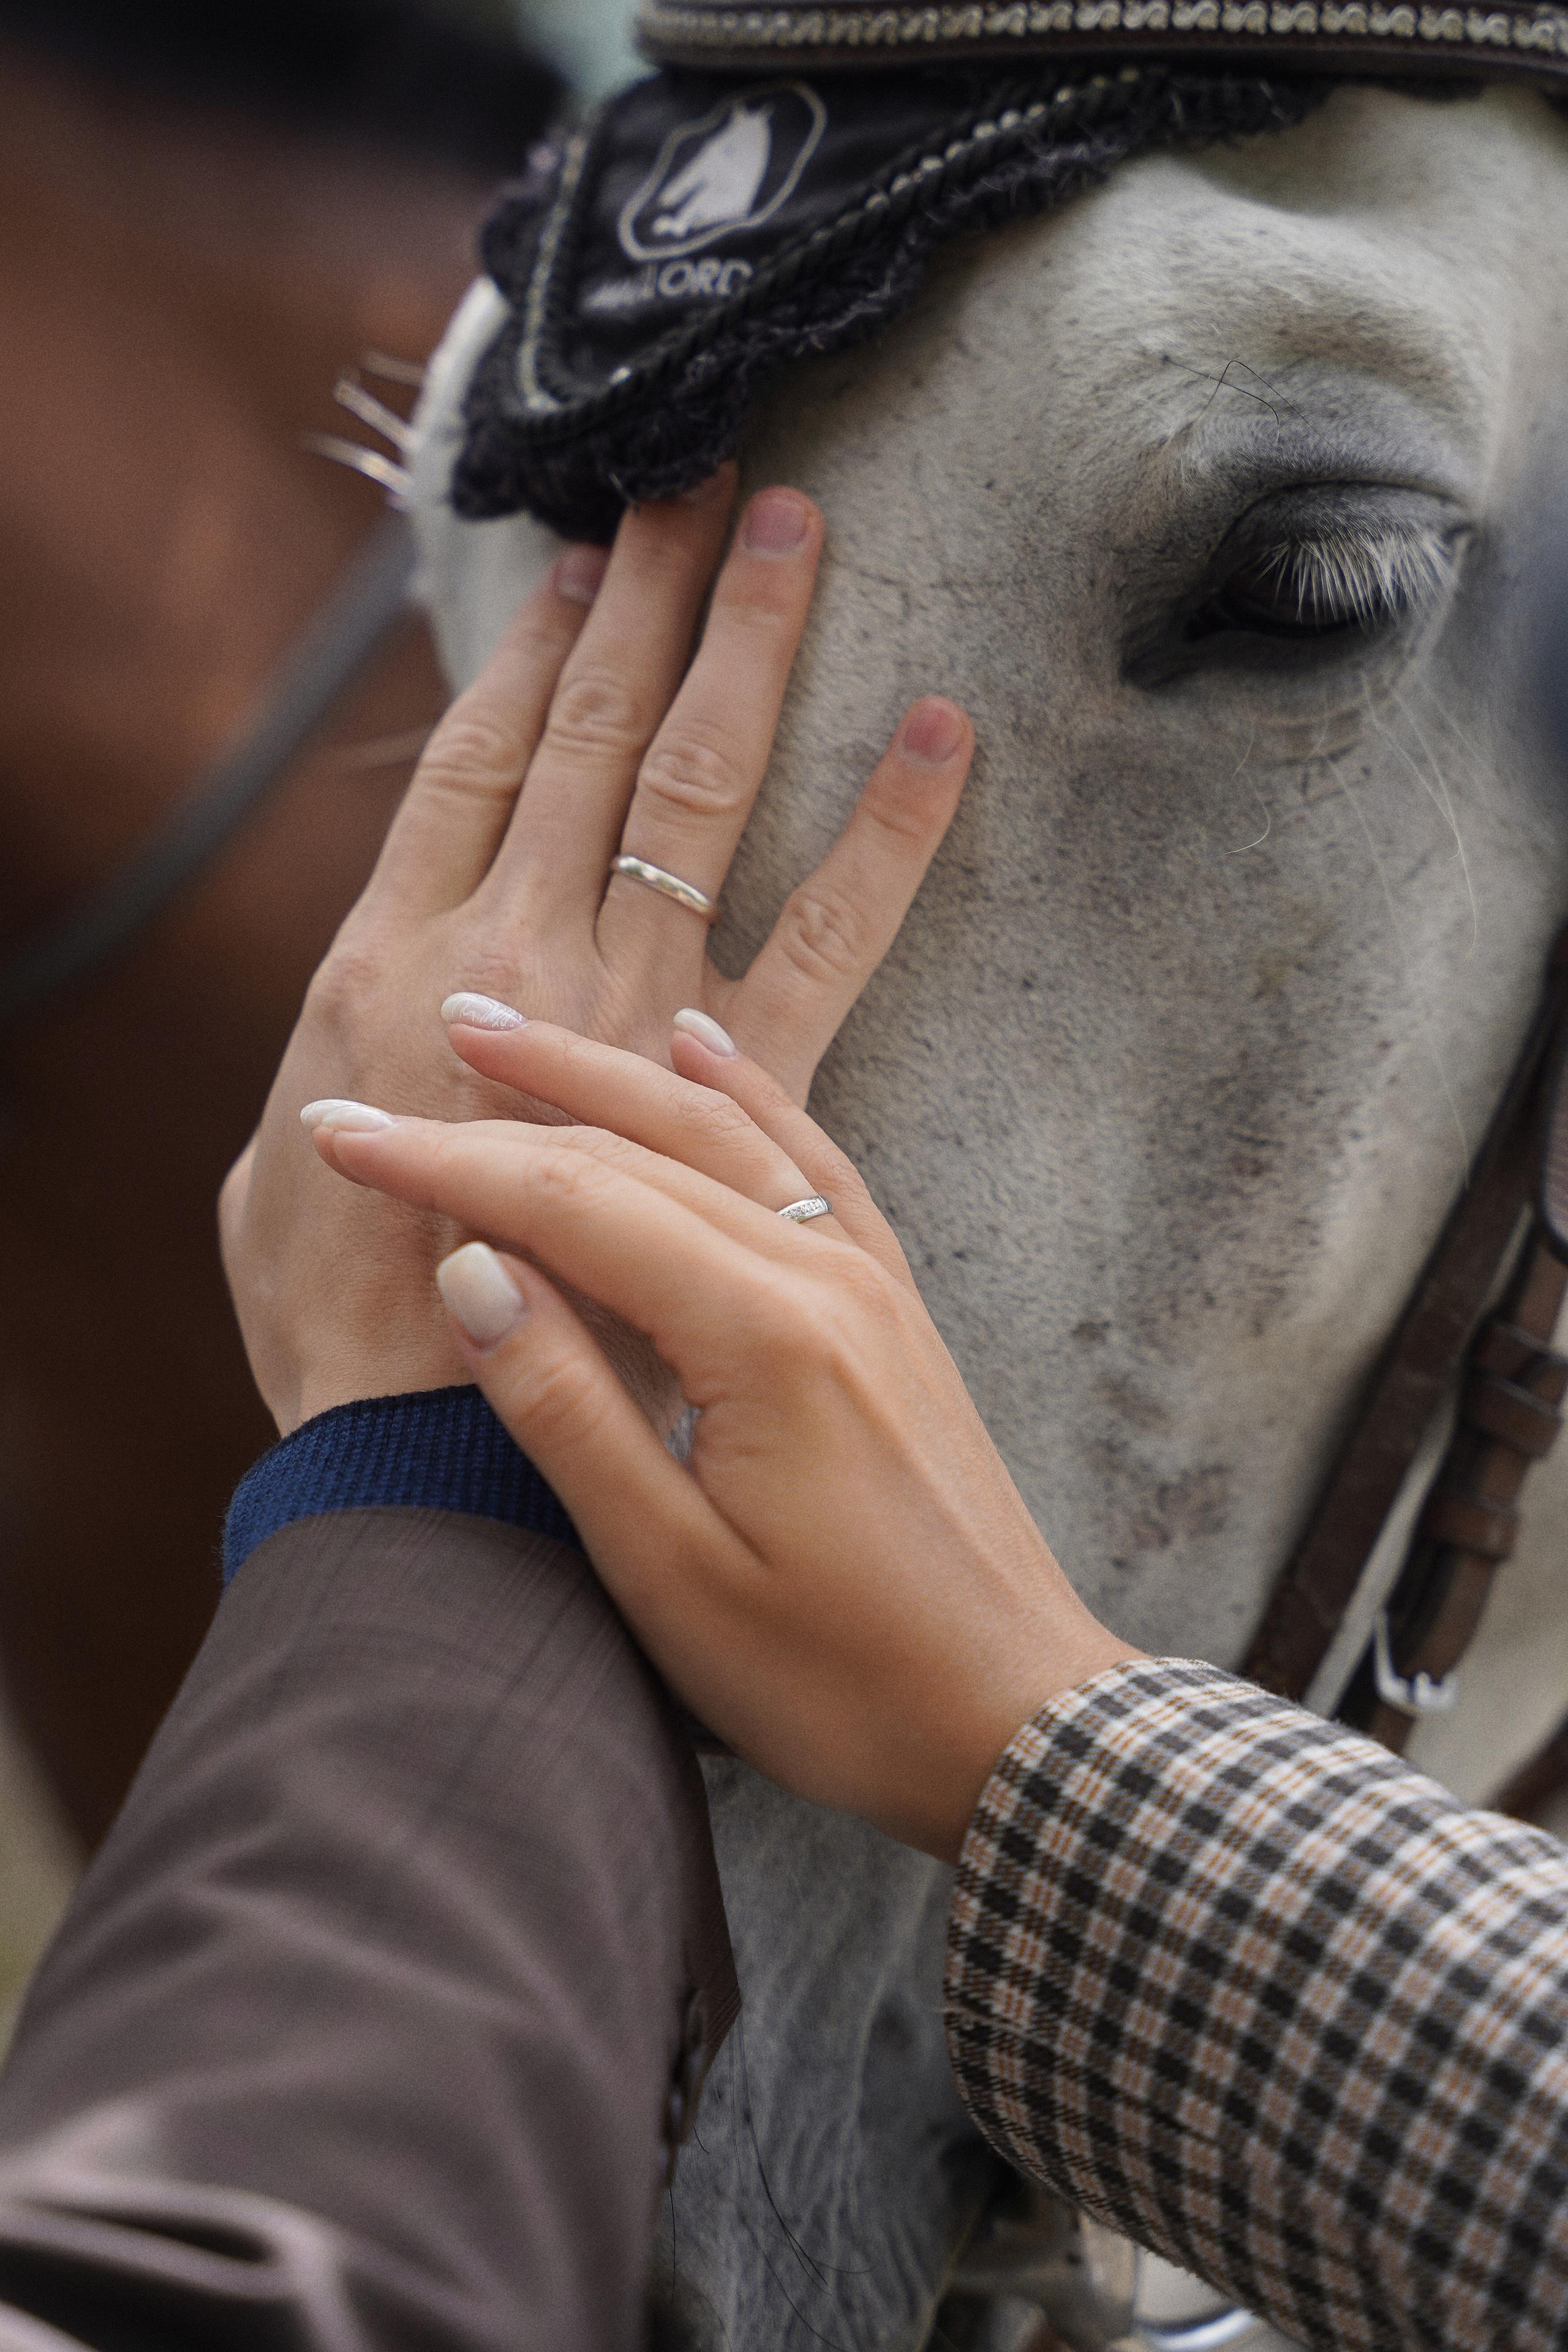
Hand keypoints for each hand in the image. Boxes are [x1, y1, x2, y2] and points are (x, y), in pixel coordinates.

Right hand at [220, 469, 973, 1433]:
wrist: (474, 1525)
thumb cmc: (353, 1392)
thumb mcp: (272, 1233)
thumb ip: (332, 1102)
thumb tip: (377, 1027)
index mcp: (401, 991)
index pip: (477, 769)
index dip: (528, 650)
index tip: (579, 552)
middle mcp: (532, 981)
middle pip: (598, 750)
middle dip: (651, 600)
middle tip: (702, 473)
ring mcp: (658, 1039)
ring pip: (708, 808)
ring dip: (750, 657)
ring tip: (796, 532)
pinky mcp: (767, 1120)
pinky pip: (836, 954)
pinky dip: (884, 840)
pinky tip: (936, 739)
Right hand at [303, 1017, 1140, 1861]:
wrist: (1012, 1719)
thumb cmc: (838, 1679)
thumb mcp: (671, 1573)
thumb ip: (567, 1408)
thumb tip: (470, 1270)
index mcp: (764, 1337)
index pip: (573, 1205)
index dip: (444, 1164)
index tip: (341, 1135)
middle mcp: (823, 1278)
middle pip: (636, 1152)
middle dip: (502, 1107)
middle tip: (388, 1075)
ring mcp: (867, 1284)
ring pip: (718, 1134)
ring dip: (605, 1075)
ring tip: (505, 1029)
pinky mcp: (890, 1309)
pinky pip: (807, 1162)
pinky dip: (743, 1094)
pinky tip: (698, 1045)